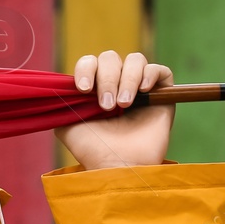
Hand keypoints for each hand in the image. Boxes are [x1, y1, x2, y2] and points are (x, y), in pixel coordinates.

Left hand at [54, 50, 175, 169]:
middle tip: (107, 106)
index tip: (84, 89)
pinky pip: (159, 70)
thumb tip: (61, 82)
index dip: (86, 69)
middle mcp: (117, 85)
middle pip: (110, 58)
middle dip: (107, 79)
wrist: (118, 165)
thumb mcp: (66, 124)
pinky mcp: (163, 94)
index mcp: (94, 89)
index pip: (90, 63)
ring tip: (124, 105)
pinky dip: (149, 74)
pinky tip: (143, 90)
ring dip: (127, 79)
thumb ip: (62, 101)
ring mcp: (140, 89)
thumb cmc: (92, 149)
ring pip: (135, 60)